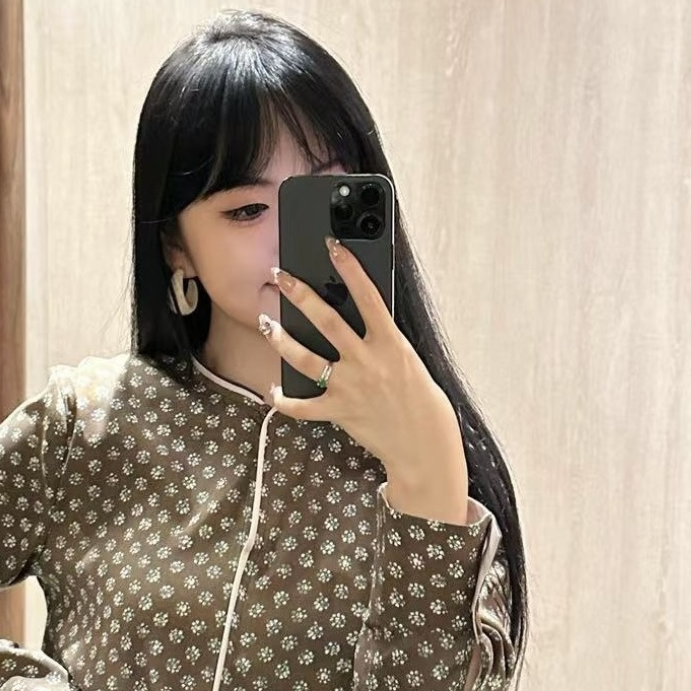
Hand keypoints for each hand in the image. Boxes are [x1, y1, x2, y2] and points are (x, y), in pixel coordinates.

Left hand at [263, 236, 459, 475]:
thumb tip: (358, 317)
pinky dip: (284, 400)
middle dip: (301, 295)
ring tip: (266, 324)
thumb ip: (381, 339)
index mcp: (390, 344)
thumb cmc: (419, 398)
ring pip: (305, 358)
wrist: (424, 443)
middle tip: (281, 276)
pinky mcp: (339, 412)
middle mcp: (367, 362)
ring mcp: (350, 387)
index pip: (368, 297)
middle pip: (327, 321)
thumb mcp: (407, 359)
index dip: (350, 269)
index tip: (332, 247)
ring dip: (281, 339)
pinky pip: (302, 406)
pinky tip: (273, 392)